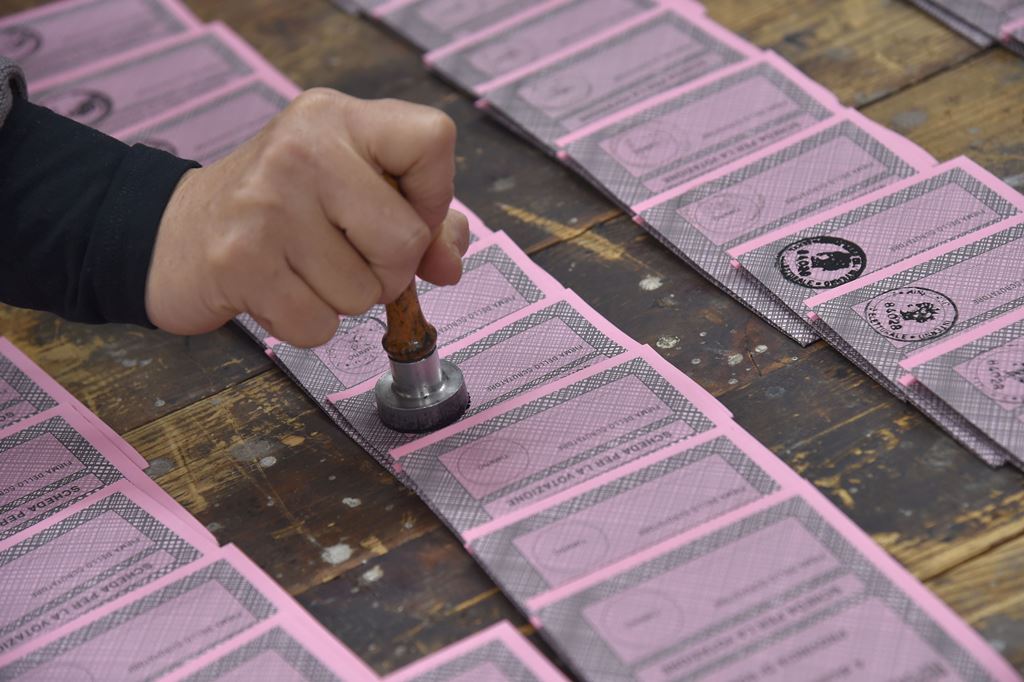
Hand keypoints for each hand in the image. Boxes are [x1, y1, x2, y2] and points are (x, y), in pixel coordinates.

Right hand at [144, 88, 469, 347]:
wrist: (174, 231)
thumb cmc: (280, 210)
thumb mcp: (350, 187)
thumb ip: (418, 218)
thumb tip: (450, 262)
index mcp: (339, 118)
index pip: (433, 141)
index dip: (435, 196)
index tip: (405, 214)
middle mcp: (302, 148)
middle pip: (405, 239)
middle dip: (389, 271)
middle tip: (348, 257)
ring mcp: (267, 204)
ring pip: (364, 293)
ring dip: (343, 300)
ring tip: (303, 269)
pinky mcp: (240, 261)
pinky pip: (319, 326)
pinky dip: (308, 324)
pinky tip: (279, 291)